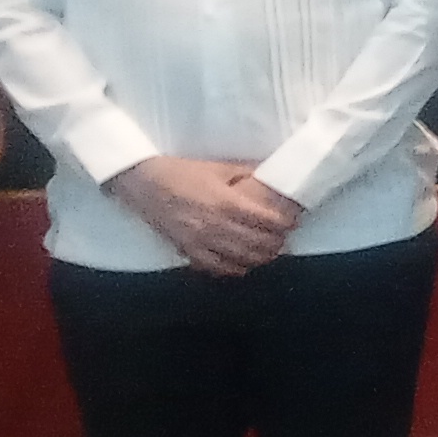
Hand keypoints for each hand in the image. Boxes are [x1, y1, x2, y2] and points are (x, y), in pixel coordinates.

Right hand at [110, 156, 302, 277]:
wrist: (145, 184)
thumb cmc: (182, 173)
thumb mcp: (218, 168)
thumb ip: (246, 173)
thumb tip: (271, 173)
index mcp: (227, 203)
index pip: (267, 221)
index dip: (285, 223)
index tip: (293, 221)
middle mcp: (216, 226)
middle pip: (259, 244)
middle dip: (277, 242)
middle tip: (284, 237)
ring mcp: (201, 242)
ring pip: (242, 260)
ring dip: (260, 258)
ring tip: (269, 251)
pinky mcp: (188, 252)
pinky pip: (217, 268)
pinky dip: (235, 268)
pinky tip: (243, 263)